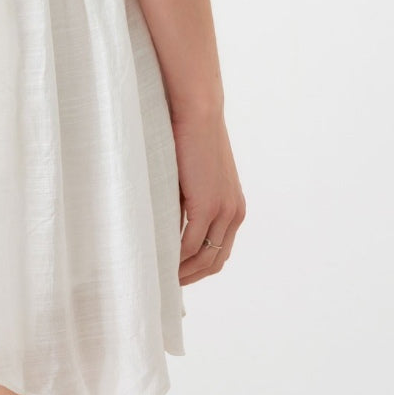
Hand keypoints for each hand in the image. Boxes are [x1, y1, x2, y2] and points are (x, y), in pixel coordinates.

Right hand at [172, 107, 245, 283]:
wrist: (198, 111)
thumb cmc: (191, 136)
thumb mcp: (197, 175)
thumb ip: (192, 200)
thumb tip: (171, 221)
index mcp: (234, 207)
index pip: (220, 250)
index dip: (200, 268)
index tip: (179, 274)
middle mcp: (234, 213)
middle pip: (215, 260)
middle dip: (192, 276)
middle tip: (168, 283)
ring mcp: (222, 210)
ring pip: (203, 257)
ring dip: (183, 271)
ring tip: (161, 277)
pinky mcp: (206, 205)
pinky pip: (190, 243)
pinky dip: (176, 256)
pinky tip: (160, 260)